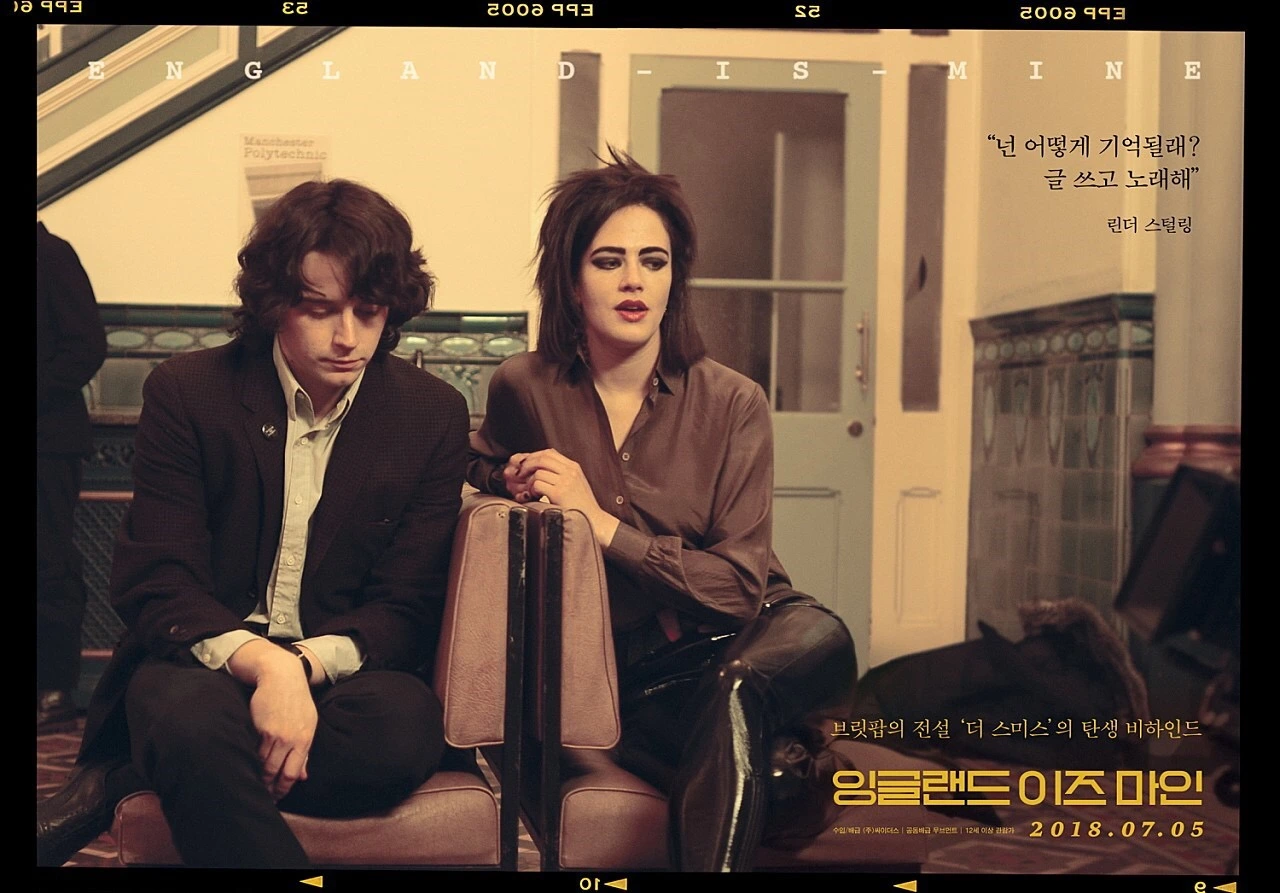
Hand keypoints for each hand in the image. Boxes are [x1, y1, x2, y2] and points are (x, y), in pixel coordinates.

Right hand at [230, 640, 318, 800]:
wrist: (281, 676)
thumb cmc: (297, 701)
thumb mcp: (308, 724)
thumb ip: (305, 752)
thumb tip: (304, 777)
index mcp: (305, 740)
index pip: (292, 775)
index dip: (282, 790)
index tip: (275, 798)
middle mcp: (290, 739)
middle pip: (275, 773)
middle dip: (267, 789)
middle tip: (260, 797)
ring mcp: (274, 734)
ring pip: (262, 765)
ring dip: (256, 777)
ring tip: (251, 785)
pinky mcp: (259, 727)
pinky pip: (252, 750)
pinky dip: (248, 761)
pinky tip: (244, 767)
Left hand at [504, 449, 620, 547]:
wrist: (593, 520)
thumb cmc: (583, 506)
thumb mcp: (575, 483)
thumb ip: (562, 474)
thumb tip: (541, 468)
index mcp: (573, 467)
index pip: (549, 452)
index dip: (534, 456)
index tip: (526, 464)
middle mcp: (570, 471)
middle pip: (542, 458)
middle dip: (527, 465)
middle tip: (521, 474)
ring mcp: (565, 481)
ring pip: (538, 471)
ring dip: (529, 481)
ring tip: (531, 490)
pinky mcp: (559, 493)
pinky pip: (538, 484)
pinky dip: (532, 489)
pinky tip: (535, 496)